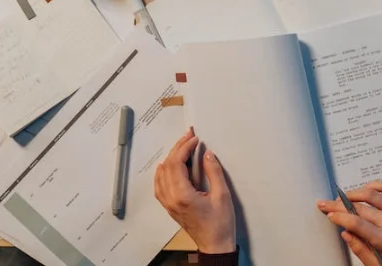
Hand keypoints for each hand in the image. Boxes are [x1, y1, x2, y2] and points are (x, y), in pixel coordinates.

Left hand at [154, 128, 235, 253]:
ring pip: (161, 175)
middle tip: (189, 136)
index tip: (195, 139)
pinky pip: (159, 186)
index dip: (184, 148)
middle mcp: (171, 199)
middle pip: (167, 166)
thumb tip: (207, 154)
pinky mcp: (170, 207)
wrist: (214, 245)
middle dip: (178, 148)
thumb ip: (213, 172)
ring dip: (170, 158)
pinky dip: (162, 173)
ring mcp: (169, 204)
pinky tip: (166, 166)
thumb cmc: (220, 223)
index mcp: (183, 195)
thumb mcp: (222, 195)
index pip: (176, 164)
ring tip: (181, 146)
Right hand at [318, 181, 381, 265]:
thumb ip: (360, 248)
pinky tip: (363, 190)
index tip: (329, 214)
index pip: (356, 223)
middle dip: (339, 205)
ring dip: (352, 193)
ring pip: (369, 193)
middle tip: (327, 204)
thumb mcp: (378, 264)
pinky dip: (371, 185)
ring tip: (342, 198)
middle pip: (359, 207)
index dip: (339, 216)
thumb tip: (345, 232)